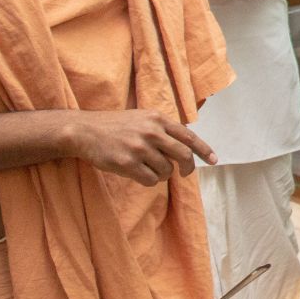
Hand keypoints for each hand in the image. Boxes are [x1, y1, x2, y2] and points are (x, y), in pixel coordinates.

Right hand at [63, 109, 216, 185]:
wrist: (85, 130)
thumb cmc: (115, 126)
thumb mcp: (142, 118)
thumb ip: (163, 129)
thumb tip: (186, 147)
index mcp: (158, 119)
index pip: (189, 136)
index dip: (204, 150)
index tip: (214, 160)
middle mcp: (151, 132)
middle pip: (183, 156)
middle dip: (188, 168)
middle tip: (184, 174)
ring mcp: (139, 148)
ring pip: (166, 171)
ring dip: (162, 175)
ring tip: (149, 168)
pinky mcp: (127, 163)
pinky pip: (150, 180)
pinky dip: (149, 181)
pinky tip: (139, 173)